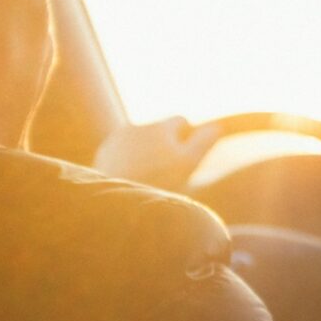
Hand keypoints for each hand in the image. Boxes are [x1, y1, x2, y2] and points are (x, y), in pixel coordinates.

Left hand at [92, 116, 220, 190]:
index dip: (186, 138)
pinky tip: (129, 179)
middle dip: (164, 145)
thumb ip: (203, 141)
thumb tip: (217, 126)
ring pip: (139, 141)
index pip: (180, 120)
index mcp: (160, 128)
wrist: (115, 200)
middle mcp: (137, 127)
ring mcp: (117, 139)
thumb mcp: (188, 163)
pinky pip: (121, 151)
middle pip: (159, 131)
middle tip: (166, 172)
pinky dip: (127, 161)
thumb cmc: (156, 182)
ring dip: (145, 153)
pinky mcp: (103, 153)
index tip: (184, 157)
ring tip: (147, 179)